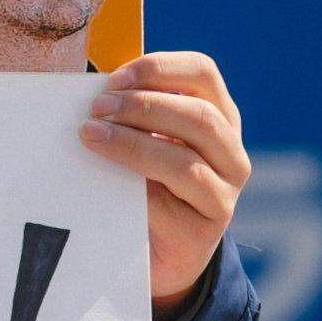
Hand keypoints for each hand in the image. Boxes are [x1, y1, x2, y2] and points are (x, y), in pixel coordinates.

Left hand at [83, 51, 247, 311]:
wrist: (159, 252)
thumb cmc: (147, 183)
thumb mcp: (147, 141)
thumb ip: (133, 115)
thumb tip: (91, 93)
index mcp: (219, 116)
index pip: (203, 73)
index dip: (160, 68)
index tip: (115, 77)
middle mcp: (231, 152)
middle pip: (199, 115)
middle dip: (143, 106)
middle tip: (97, 109)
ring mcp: (224, 192)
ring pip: (185, 161)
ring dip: (134, 144)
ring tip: (93, 136)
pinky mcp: (205, 229)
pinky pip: (169, 204)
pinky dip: (135, 187)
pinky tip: (106, 182)